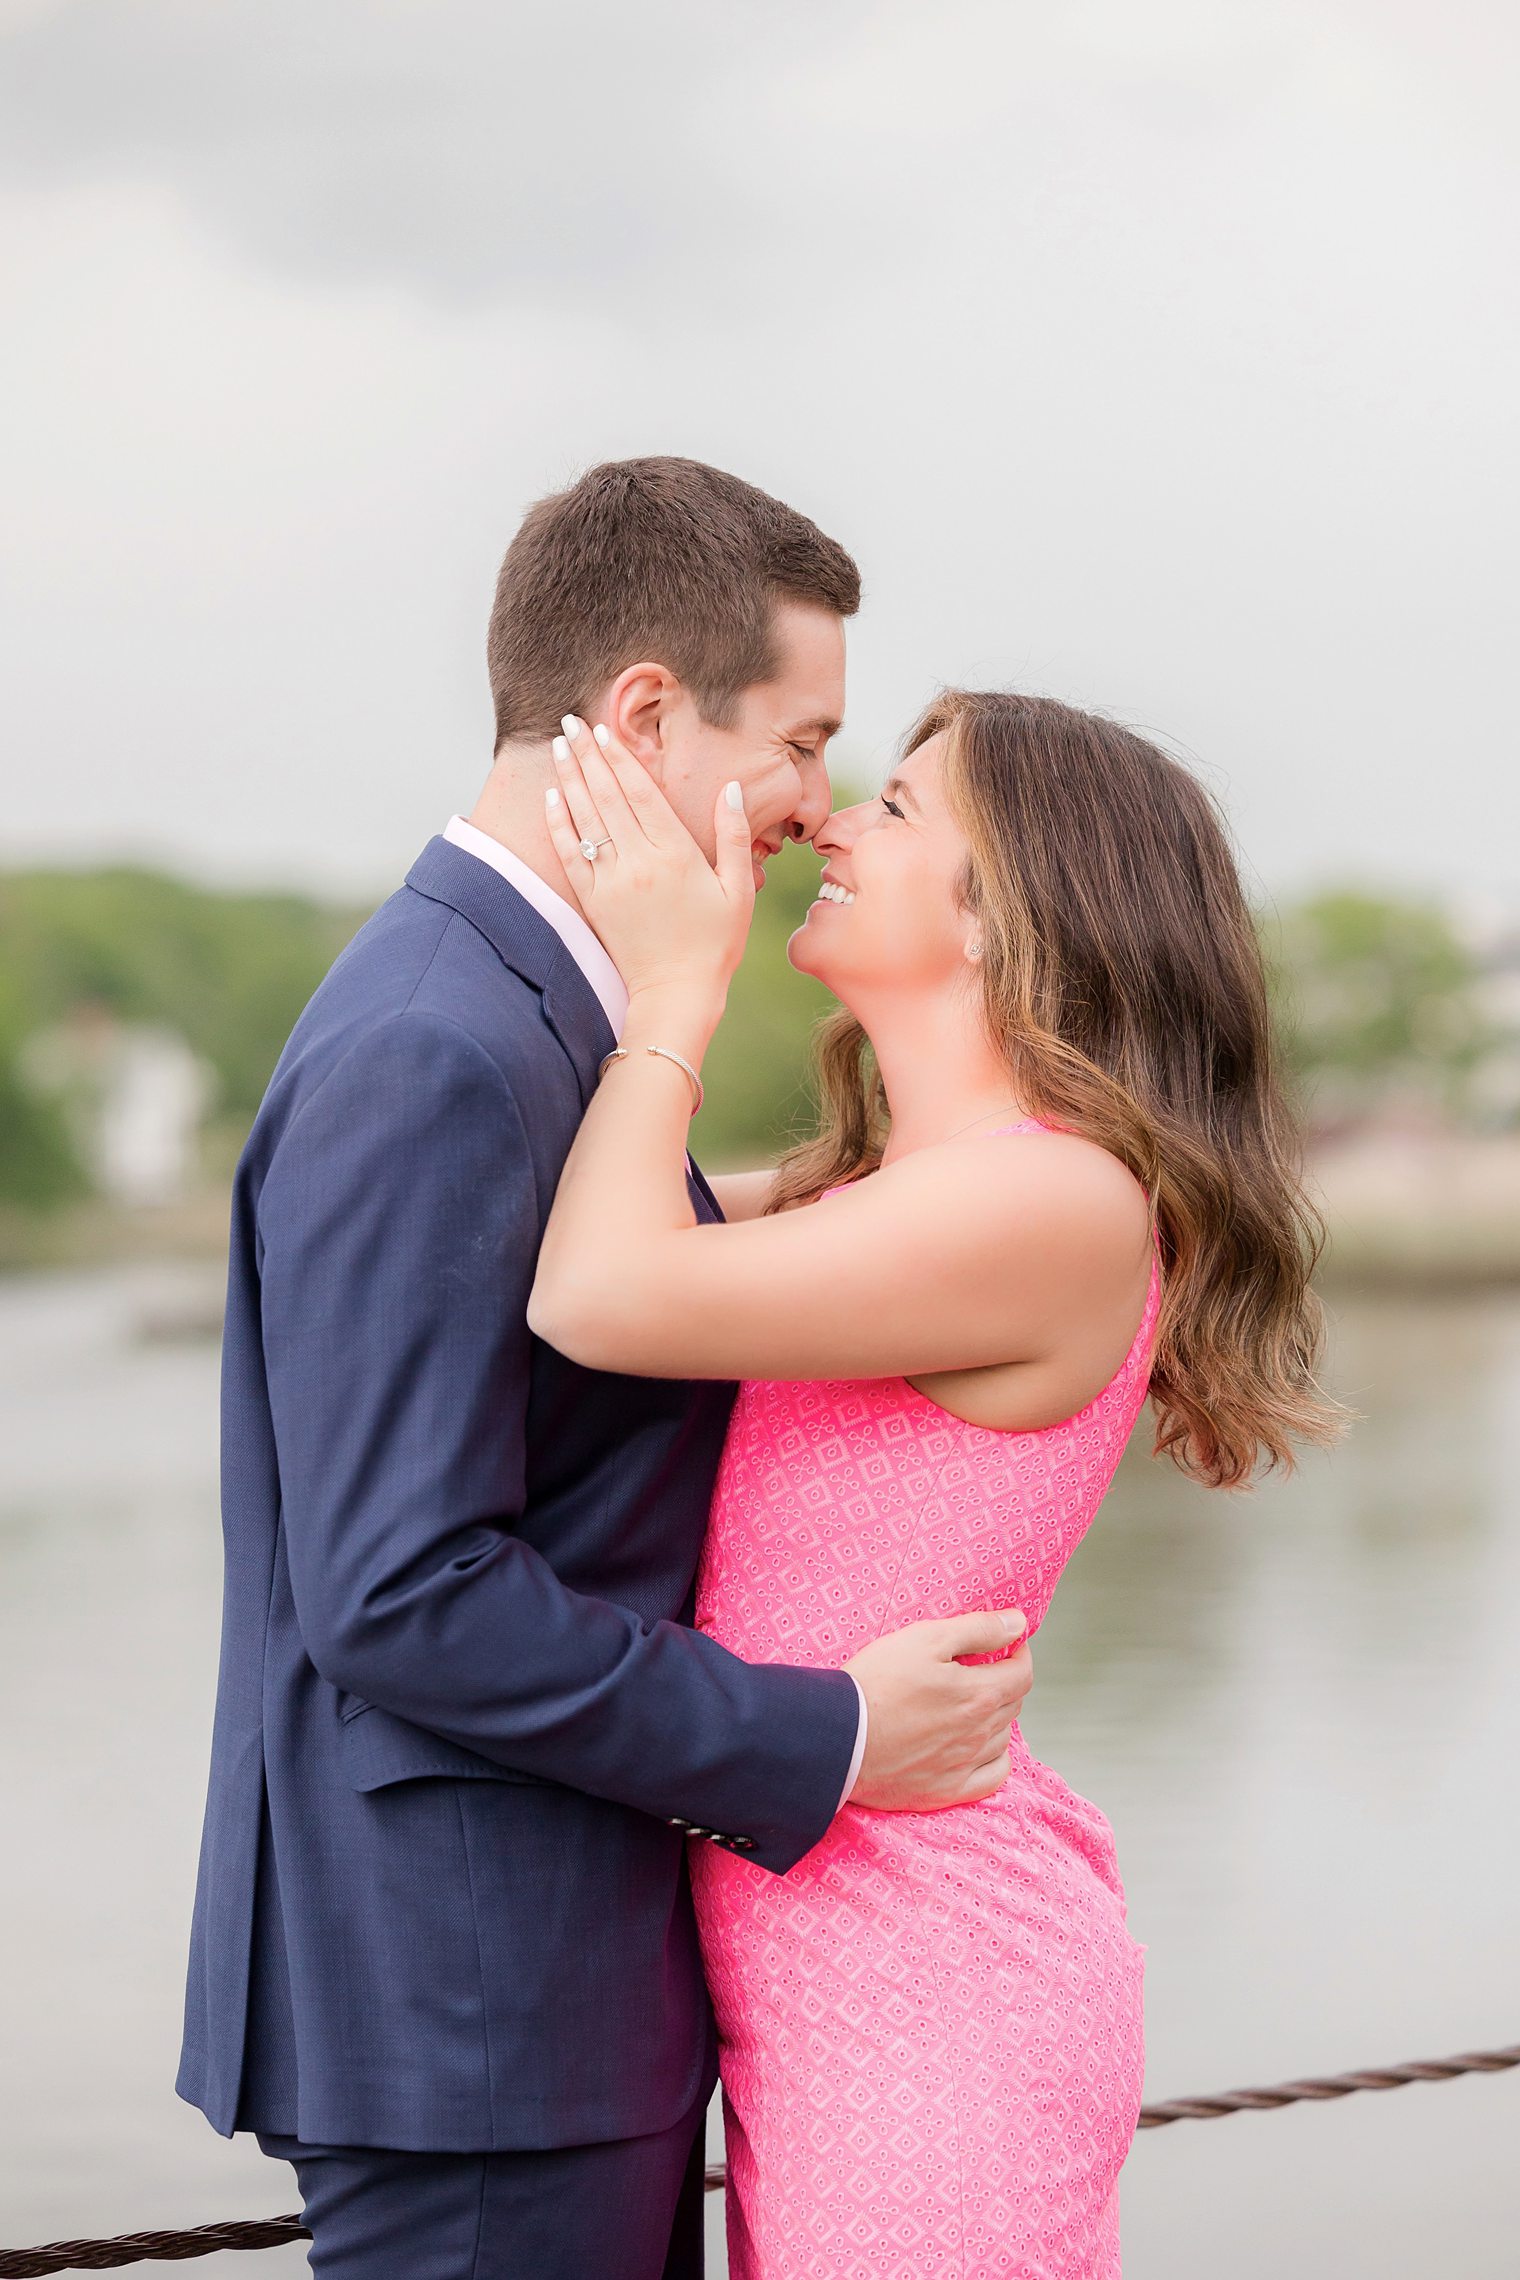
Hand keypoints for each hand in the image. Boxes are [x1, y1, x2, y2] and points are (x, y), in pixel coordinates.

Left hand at [545, 715, 754, 1010]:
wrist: (676, 992)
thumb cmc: (715, 943)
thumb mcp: (739, 889)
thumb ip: (734, 836)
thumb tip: (730, 788)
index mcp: (676, 853)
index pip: (640, 791)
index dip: (619, 757)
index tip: (603, 730)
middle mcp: (639, 861)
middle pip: (606, 795)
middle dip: (586, 754)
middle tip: (570, 722)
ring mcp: (612, 881)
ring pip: (585, 818)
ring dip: (569, 778)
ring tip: (557, 746)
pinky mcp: (594, 901)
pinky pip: (571, 854)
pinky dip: (559, 824)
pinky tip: (552, 798)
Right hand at [844, 1610, 1031, 1810]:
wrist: (838, 1736)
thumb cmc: (877, 1682)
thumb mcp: (925, 1638)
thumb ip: (978, 1629)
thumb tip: (1018, 1623)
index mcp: (978, 1694)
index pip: (1022, 1674)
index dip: (1020, 1655)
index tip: (1010, 1646)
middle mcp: (979, 1733)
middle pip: (1013, 1704)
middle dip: (1006, 1681)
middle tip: (986, 1668)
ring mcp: (964, 1766)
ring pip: (1003, 1738)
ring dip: (998, 1716)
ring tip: (974, 1703)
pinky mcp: (945, 1791)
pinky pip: (992, 1778)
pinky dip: (996, 1760)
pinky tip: (981, 1747)